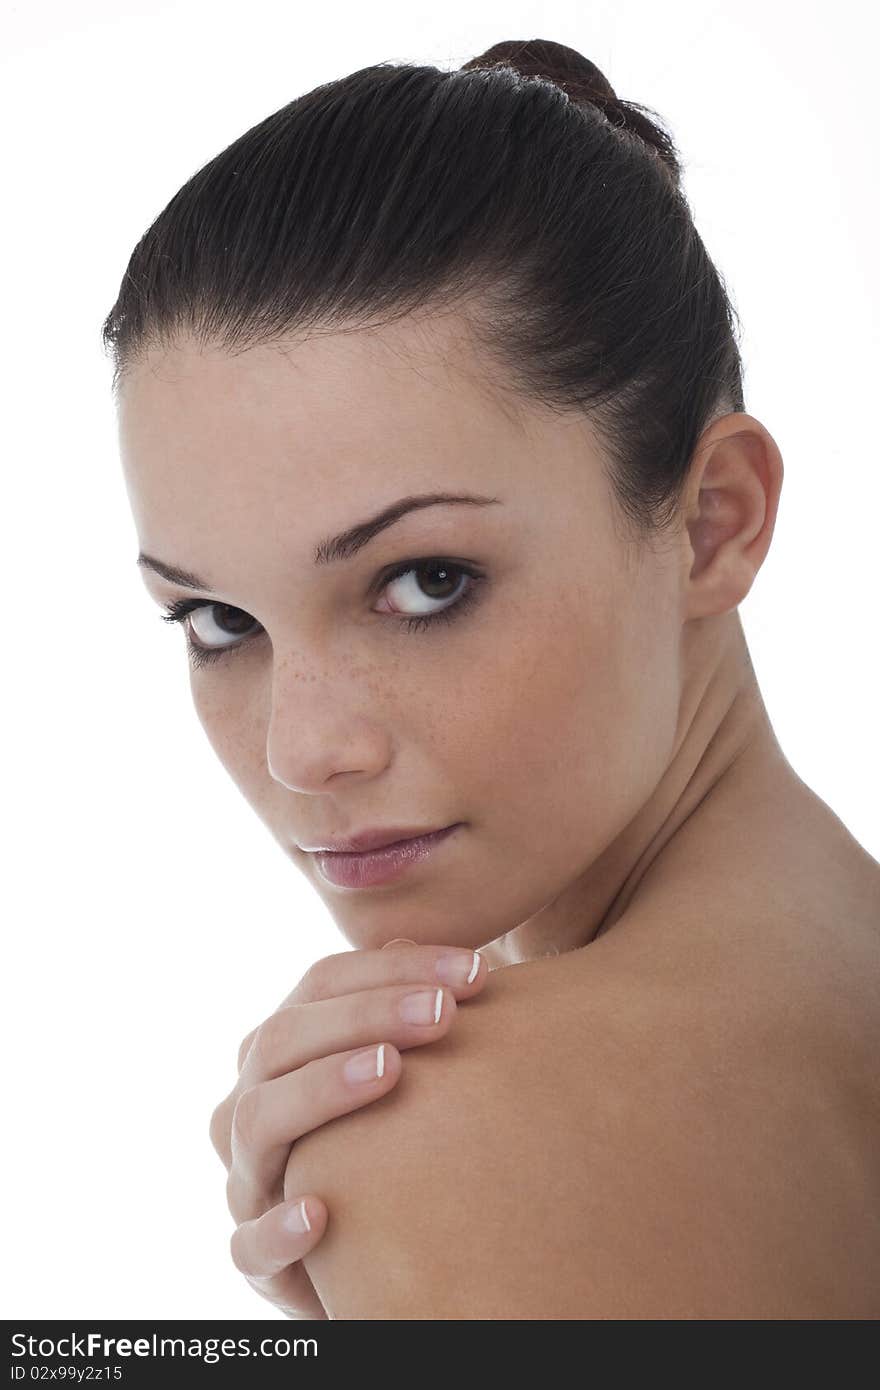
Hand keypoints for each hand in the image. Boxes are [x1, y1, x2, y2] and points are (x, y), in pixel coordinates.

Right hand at [208, 939, 486, 1317]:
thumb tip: (432, 949)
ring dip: (324, 1087)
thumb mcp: (385, 1076)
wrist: (352, 1259)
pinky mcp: (256, 1260)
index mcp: (280, 1050)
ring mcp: (247, 1179)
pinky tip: (321, 1212)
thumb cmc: (378, 1149)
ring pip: (258, 1120)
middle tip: (443, 1011)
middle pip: (284, 1037)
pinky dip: (279, 1228)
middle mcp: (251, 1103)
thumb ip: (399, 1017)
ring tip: (390, 1070)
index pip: (320, 984)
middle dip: (368, 1013)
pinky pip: (248, 1246)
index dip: (396, 968)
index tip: (476, 971)